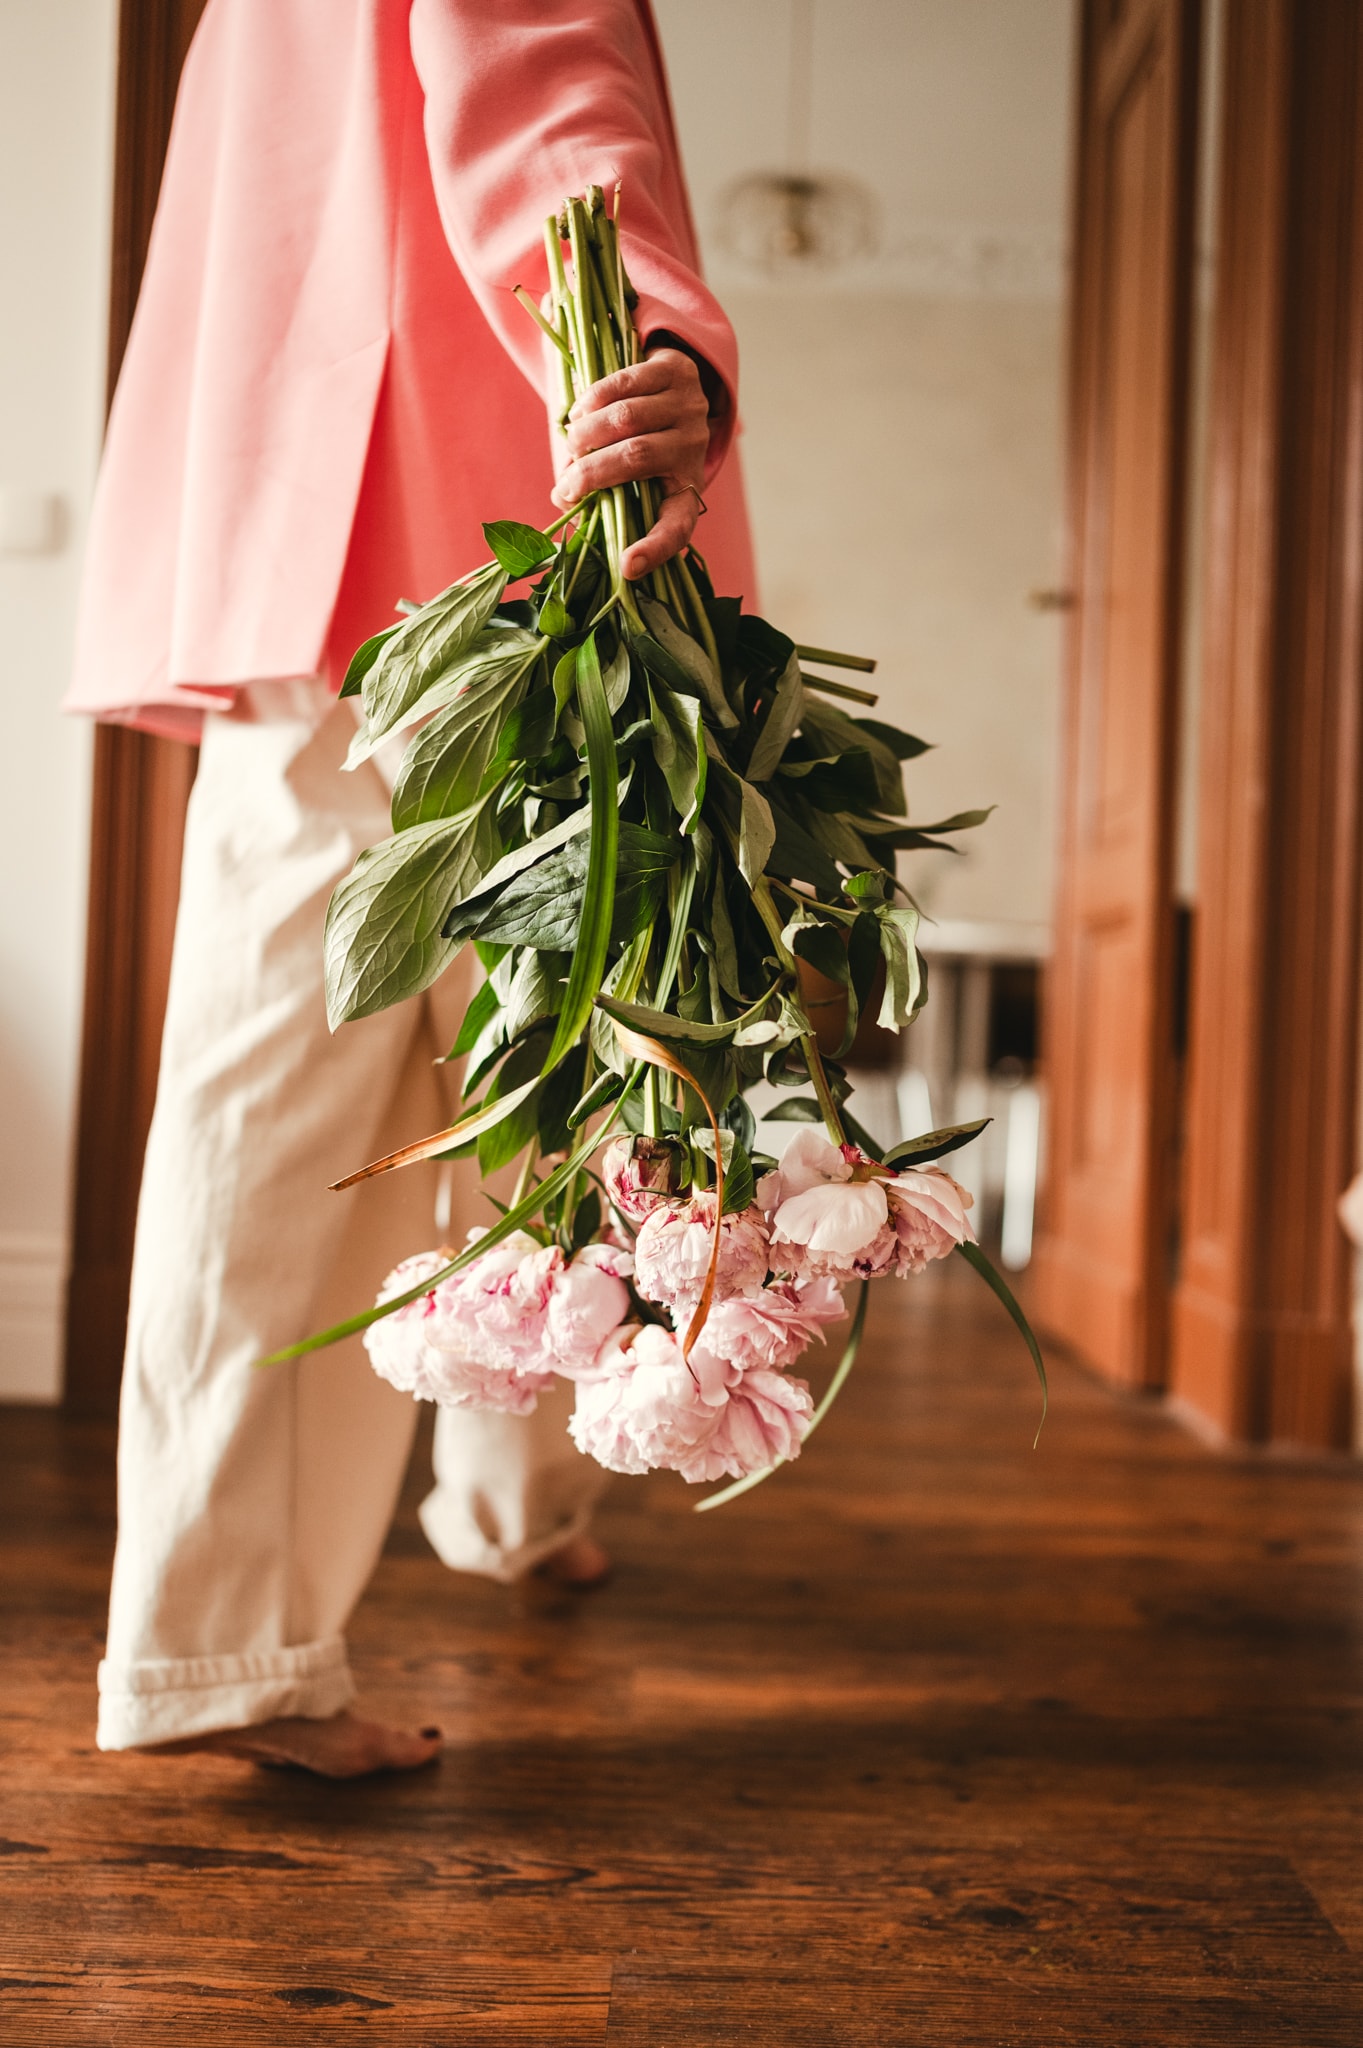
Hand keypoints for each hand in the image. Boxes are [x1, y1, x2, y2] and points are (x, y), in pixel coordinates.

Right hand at [551, 346, 713, 579]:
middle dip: (591, 472)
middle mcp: (693, 448)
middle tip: (565, 484)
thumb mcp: (632, 478)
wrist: (676, 385)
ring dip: (587, 433)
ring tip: (570, 443)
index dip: (654, 550)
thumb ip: (599, 494)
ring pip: (627, 418)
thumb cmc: (644, 444)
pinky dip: (593, 400)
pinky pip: (625, 384)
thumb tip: (562, 499)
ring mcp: (689, 406)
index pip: (678, 528)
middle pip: (636, 458)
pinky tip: (579, 413)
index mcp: (687, 489)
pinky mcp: (677, 370)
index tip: (627, 567)